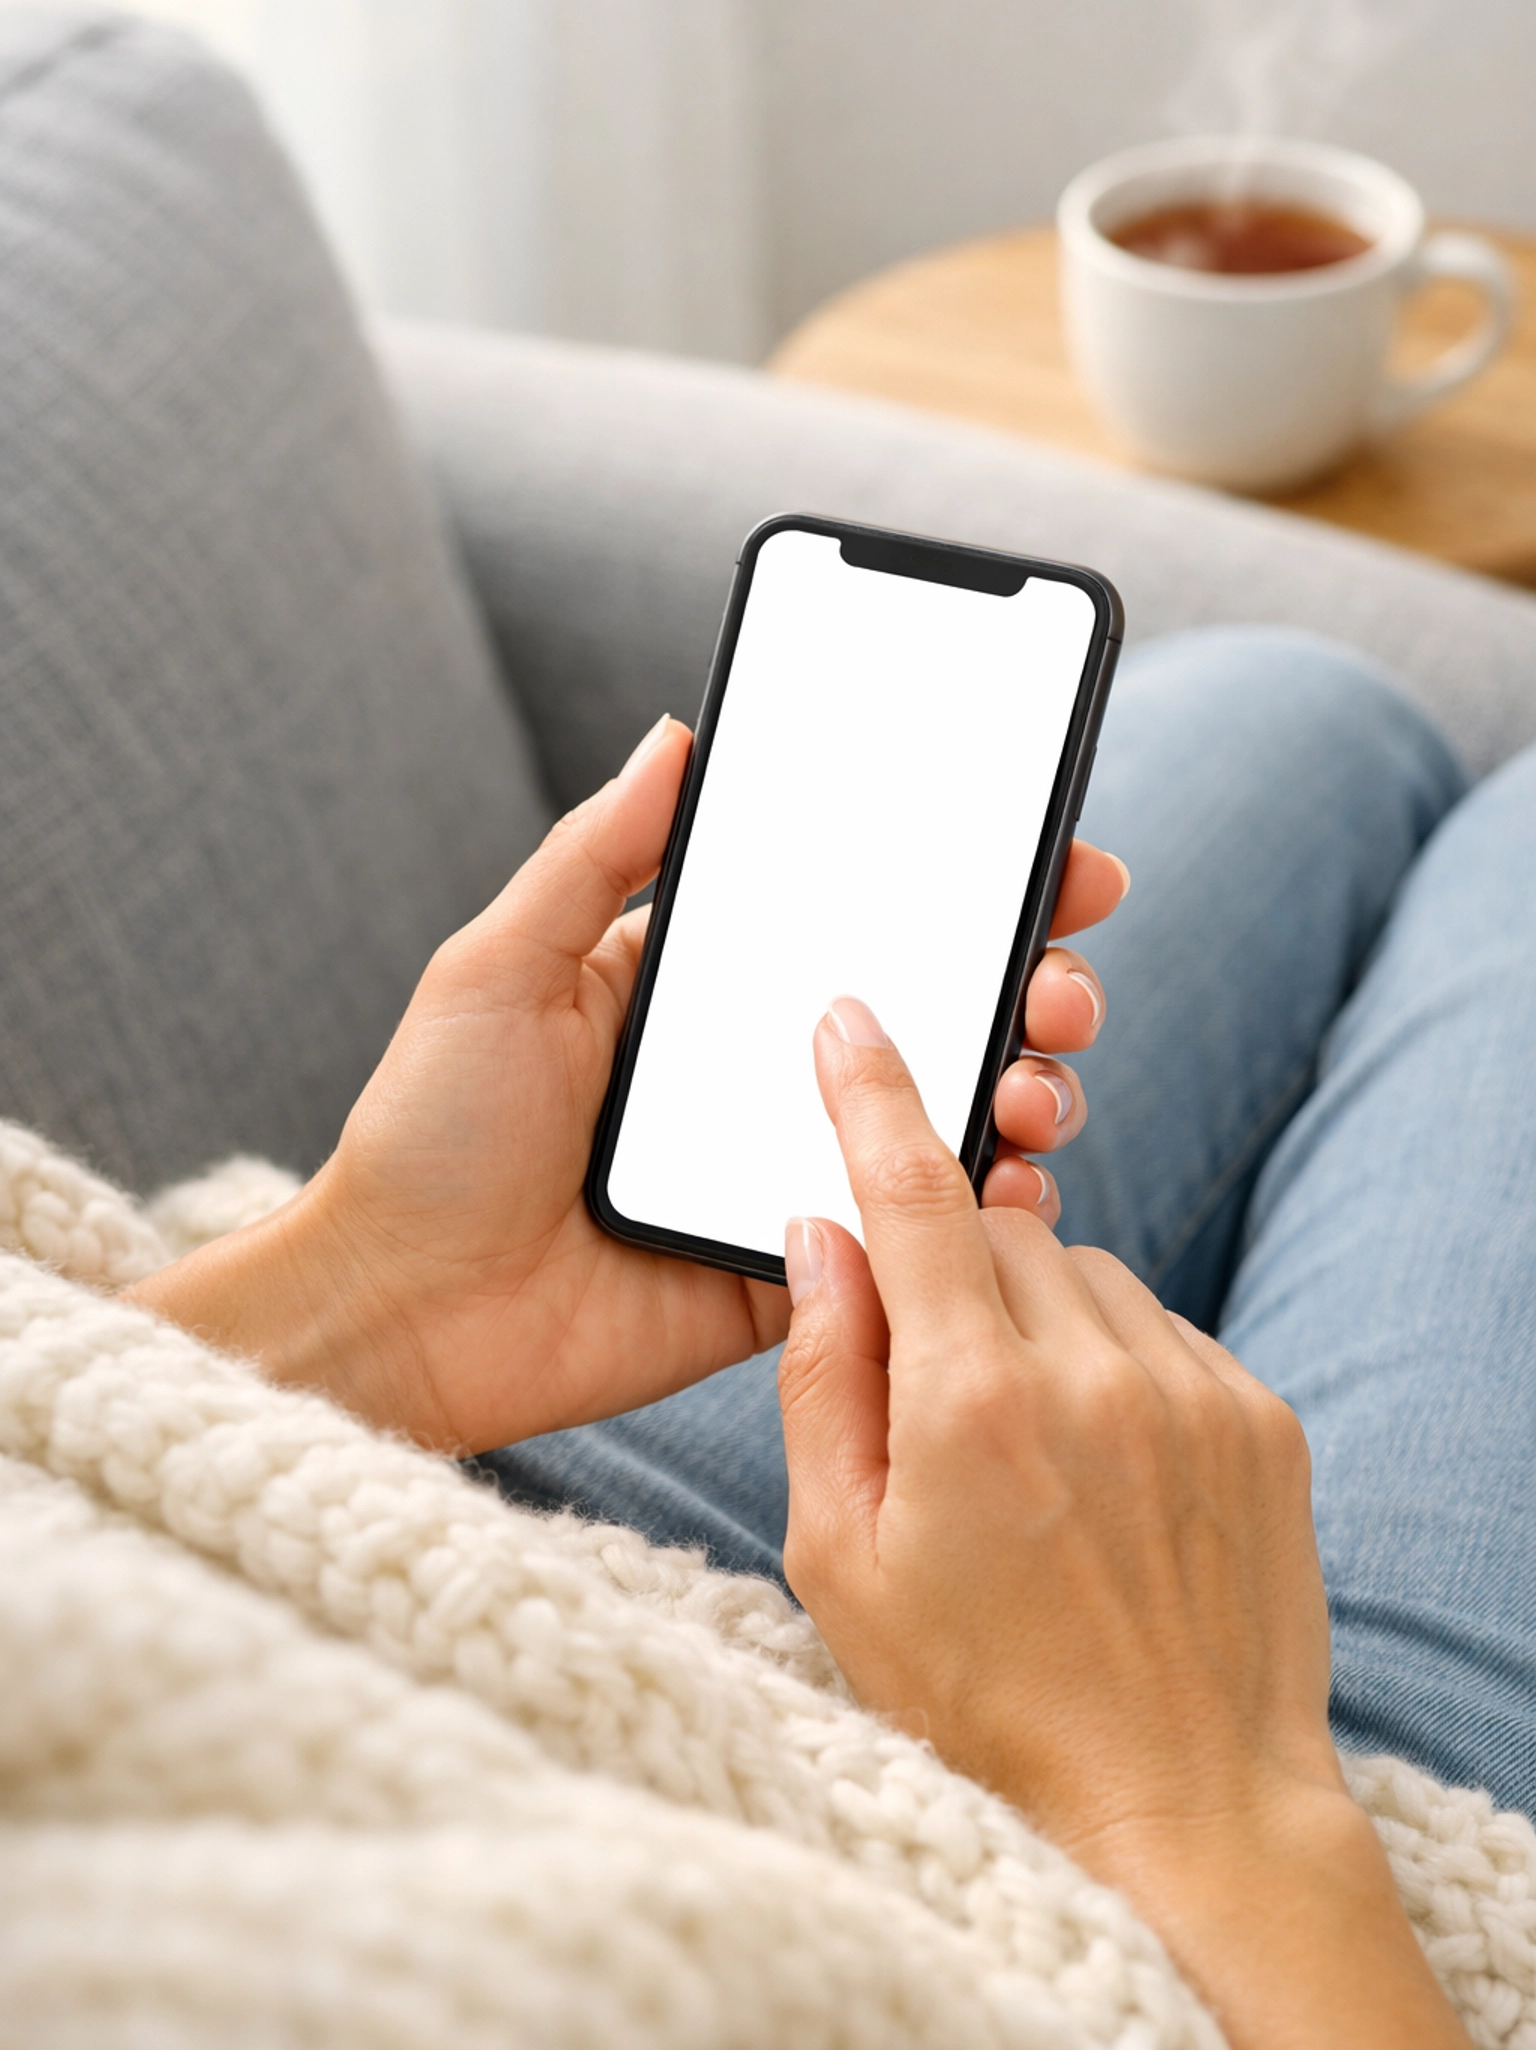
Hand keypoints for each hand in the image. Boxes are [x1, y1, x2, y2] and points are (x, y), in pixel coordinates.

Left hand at [127, 719, 1124, 1453]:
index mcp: (709, 988)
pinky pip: (910, 1243)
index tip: (1059, 859)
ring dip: (1023, 1092)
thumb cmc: (428, 1132)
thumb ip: (594, 856)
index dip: (972, 887)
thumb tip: (676, 734)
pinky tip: (1006, 1185)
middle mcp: (764, 1072)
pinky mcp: (792, 1271)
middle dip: (1031, 988)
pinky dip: (976, 1216)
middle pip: (936, 1015)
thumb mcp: (500, 968)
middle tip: (1062, 987)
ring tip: (1035, 1086)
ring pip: (944, 1122)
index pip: (864, 916)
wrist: (398, 1315)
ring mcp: (785, 1169)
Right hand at [777, 1005, 1510, 2049]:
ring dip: (1033, 1315)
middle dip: (945, 1269)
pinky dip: (1111, 1360)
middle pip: (995, 1228)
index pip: (909, 1194)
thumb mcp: (841, 1564)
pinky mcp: (1258, 1415)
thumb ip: (822, 1379)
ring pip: (1082, 1271)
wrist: (1185, 1806)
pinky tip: (1097, 1468)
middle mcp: (1092, 1371)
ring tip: (1022, 1447)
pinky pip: (1159, 1326)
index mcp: (970, 1403)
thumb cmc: (985, 1703)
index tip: (849, 1019)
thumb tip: (818, 1237)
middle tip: (932, 1387)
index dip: (870, 1093)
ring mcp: (1190, 1388)